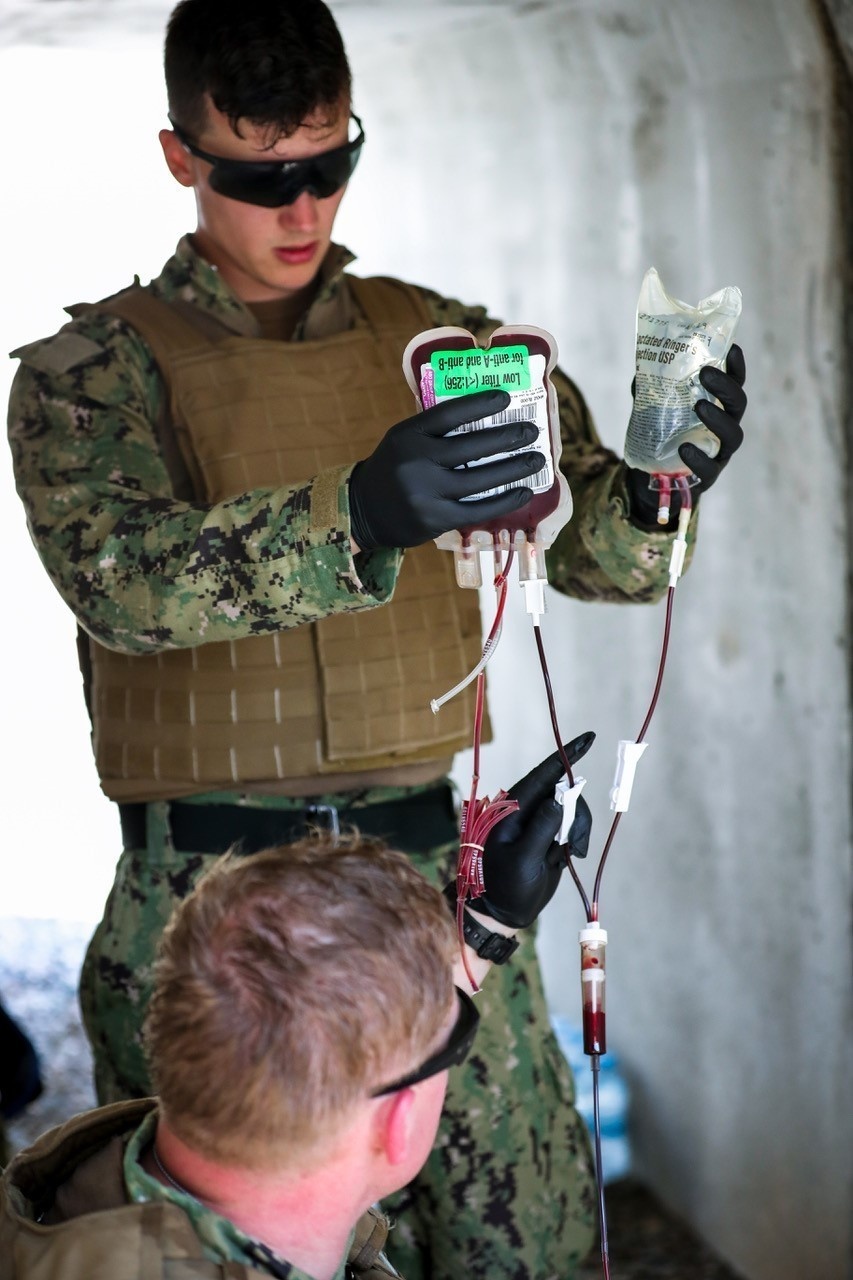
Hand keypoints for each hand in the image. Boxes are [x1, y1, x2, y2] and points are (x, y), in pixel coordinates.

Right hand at [348, 389, 544, 550]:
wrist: (363, 511)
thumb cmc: (396, 469)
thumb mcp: (406, 441)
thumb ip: (437, 432)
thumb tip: (488, 418)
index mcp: (408, 435)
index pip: (449, 414)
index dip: (480, 404)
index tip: (506, 398)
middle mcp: (415, 462)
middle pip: (471, 447)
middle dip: (508, 438)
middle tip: (531, 431)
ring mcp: (425, 494)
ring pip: (480, 480)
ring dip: (514, 469)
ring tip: (536, 460)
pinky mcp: (435, 520)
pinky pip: (478, 510)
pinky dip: (505, 501)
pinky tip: (524, 492)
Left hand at [469, 732, 594, 929]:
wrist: (504, 912)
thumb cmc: (504, 886)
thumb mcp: (523, 858)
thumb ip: (542, 826)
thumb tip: (560, 795)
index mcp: (511, 809)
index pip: (542, 774)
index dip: (566, 755)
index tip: (589, 738)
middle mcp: (526, 810)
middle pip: (564, 792)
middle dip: (575, 814)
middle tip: (572, 844)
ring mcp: (539, 822)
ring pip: (571, 810)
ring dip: (577, 830)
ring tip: (569, 854)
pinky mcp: (550, 836)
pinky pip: (573, 825)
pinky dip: (577, 838)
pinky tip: (567, 857)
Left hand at [626, 343, 746, 524]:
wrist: (650, 477)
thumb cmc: (660, 434)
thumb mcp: (653, 407)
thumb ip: (651, 387)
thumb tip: (644, 364)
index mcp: (717, 407)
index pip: (734, 383)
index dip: (736, 367)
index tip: (732, 348)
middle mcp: (724, 427)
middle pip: (738, 405)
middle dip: (726, 386)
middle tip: (706, 373)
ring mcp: (718, 453)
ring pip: (732, 435)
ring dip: (718, 418)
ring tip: (699, 405)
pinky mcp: (707, 477)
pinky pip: (709, 469)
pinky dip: (698, 458)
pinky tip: (684, 447)